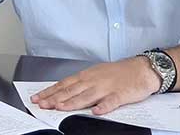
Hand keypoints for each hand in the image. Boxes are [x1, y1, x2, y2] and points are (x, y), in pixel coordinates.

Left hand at [30, 56, 160, 114]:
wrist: (141, 69)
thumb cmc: (119, 73)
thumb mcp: (97, 74)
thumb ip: (81, 84)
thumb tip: (64, 92)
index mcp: (87, 75)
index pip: (64, 84)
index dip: (51, 91)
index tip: (38, 98)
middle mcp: (94, 80)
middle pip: (72, 90)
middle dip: (55, 98)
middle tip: (42, 105)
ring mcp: (107, 87)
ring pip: (87, 96)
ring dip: (73, 102)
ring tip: (61, 108)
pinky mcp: (120, 94)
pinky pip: (111, 101)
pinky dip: (104, 107)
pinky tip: (96, 111)